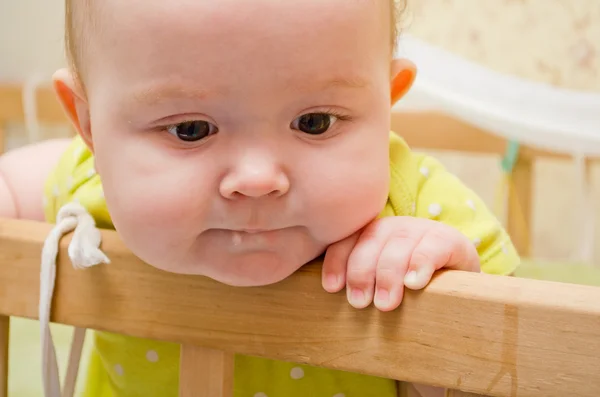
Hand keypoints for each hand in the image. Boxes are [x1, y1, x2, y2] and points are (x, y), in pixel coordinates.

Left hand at [321, 216, 479, 310]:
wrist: (458, 285)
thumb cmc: (407, 288)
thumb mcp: (379, 285)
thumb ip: (358, 286)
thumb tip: (331, 301)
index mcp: (371, 234)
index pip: (346, 240)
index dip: (337, 261)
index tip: (332, 288)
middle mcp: (393, 227)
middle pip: (370, 241)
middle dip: (361, 272)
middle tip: (359, 303)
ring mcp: (421, 230)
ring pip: (398, 245)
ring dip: (388, 274)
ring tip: (385, 303)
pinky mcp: (449, 240)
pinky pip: (432, 247)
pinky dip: (420, 264)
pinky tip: (414, 283)